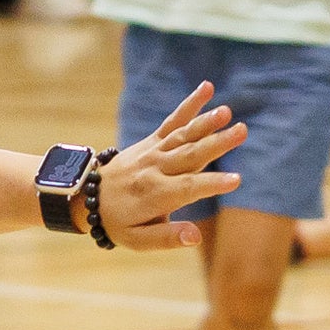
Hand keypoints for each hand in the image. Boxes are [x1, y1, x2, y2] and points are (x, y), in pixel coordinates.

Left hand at [92, 84, 245, 246]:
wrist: (87, 195)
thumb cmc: (119, 222)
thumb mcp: (138, 240)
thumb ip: (167, 238)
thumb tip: (196, 237)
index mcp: (155, 195)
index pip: (187, 188)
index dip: (211, 184)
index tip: (235, 180)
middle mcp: (155, 170)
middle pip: (190, 155)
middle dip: (217, 144)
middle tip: (242, 132)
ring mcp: (154, 152)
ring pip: (183, 136)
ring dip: (206, 123)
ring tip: (226, 112)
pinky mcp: (152, 141)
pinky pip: (172, 121)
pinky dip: (189, 105)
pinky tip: (206, 88)